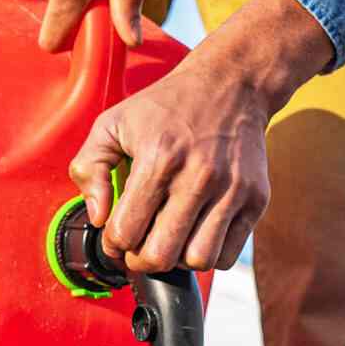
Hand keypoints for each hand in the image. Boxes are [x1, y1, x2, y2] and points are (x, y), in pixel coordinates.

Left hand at [69, 0, 335, 271]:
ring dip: (177, 260)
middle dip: (141, 259)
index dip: (114, 243)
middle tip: (139, 245)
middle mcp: (198, 176)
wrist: (232, 84)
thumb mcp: (112, 122)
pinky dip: (208, 255)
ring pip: (198, 261)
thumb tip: (97, 218)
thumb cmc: (167, 106)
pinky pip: (227, 255)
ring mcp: (231, 190)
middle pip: (160, 256)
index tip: (117, 234)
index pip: (126, 233)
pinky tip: (195, 233)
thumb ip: (88, 168)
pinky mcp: (256, 199)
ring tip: (170, 239)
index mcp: (159, 158)